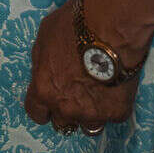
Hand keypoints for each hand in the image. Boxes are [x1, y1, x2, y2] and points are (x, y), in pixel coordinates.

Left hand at [23, 0, 139, 136]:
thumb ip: (42, 63)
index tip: (51, 98)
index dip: (43, 106)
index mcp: (44, 90)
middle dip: (66, 109)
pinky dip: (112, 105)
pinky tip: (115, 87)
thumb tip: (44, 72)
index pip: (36, 113)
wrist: (110, 29)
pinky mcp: (117, 113)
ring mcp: (92, 114)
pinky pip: (111, 116)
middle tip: (76, 92)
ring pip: (88, 126)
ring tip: (97, 93)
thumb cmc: (72, 26)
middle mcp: (65, 108)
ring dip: (90, 113)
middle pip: (62, 122)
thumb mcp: (43, 38)